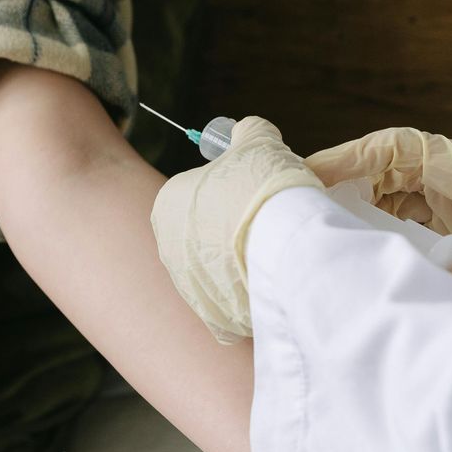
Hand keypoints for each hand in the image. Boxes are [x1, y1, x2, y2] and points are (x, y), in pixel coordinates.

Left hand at [150, 116, 322, 341]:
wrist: (285, 243)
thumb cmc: (265, 186)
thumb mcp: (258, 141)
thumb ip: (247, 133)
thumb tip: (247, 131)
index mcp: (167, 205)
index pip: (197, 193)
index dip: (231, 190)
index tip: (256, 192)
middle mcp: (167, 250)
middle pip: (205, 235)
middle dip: (232, 230)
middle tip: (267, 223)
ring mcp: (189, 289)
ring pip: (218, 272)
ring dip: (241, 264)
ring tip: (274, 254)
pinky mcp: (214, 319)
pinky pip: (233, 305)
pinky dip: (250, 296)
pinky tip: (272, 283)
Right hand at [304, 128, 451, 293]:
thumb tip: (418, 291)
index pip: (392, 148)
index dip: (347, 158)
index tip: (309, 173)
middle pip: (384, 172)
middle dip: (346, 190)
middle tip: (307, 214)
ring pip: (395, 201)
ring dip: (367, 219)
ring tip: (333, 241)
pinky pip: (415, 226)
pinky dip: (393, 240)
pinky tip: (374, 259)